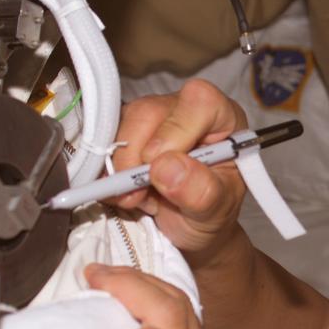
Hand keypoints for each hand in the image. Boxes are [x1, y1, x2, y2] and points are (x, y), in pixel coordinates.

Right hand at [112, 79, 248, 264]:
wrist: (192, 227)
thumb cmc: (212, 212)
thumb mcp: (216, 211)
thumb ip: (200, 191)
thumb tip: (165, 167)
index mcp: (224, 120)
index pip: (201, 101)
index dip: (176, 131)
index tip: (163, 167)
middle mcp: (187, 110)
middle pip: (150, 112)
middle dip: (138, 159)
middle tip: (142, 195)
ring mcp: (155, 116)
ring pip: (122, 123)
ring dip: (121, 168)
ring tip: (141, 197)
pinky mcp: (128, 129)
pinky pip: (104, 139)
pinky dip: (108, 170)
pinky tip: (128, 190)